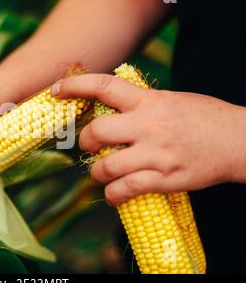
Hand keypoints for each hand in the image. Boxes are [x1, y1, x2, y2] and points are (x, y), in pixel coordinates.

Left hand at [53, 74, 245, 205]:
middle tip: (89, 146)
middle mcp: (148, 125)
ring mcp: (156, 153)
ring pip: (106, 165)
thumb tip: (108, 109)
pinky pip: (125, 189)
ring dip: (97, 173)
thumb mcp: (169, 100)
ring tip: (103, 173)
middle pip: (96, 132)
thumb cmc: (203, 118)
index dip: (75, 86)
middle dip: (84, 142)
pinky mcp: (164, 177)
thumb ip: (140, 104)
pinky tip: (113, 195)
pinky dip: (113, 196)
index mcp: (148, 101)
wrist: (240, 140)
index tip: (56, 90)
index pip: (103, 86)